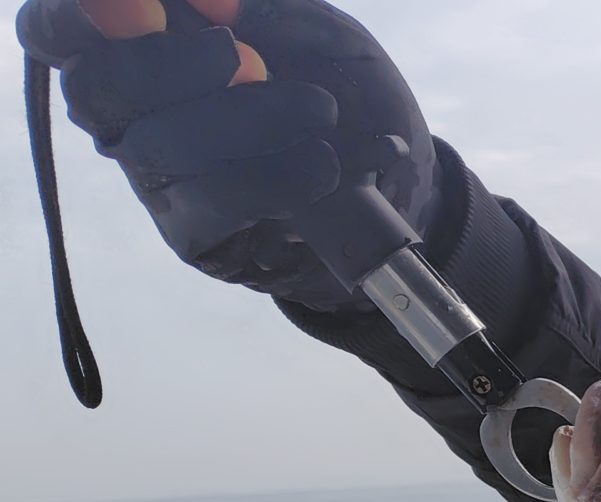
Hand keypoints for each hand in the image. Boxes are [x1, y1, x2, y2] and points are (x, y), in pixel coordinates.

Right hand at [19, 0, 435, 309]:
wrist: (397, 175)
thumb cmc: (338, 83)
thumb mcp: (303, 24)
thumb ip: (255, 7)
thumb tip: (214, 3)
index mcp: (132, 49)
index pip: (54, 30)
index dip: (92, 10)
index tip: (204, 6)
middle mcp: (126, 114)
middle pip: (95, 87)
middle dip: (165, 65)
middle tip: (240, 54)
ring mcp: (155, 177)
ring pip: (158, 147)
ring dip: (244, 119)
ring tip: (321, 109)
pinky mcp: (194, 232)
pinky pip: (211, 205)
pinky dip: (272, 178)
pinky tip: (323, 165)